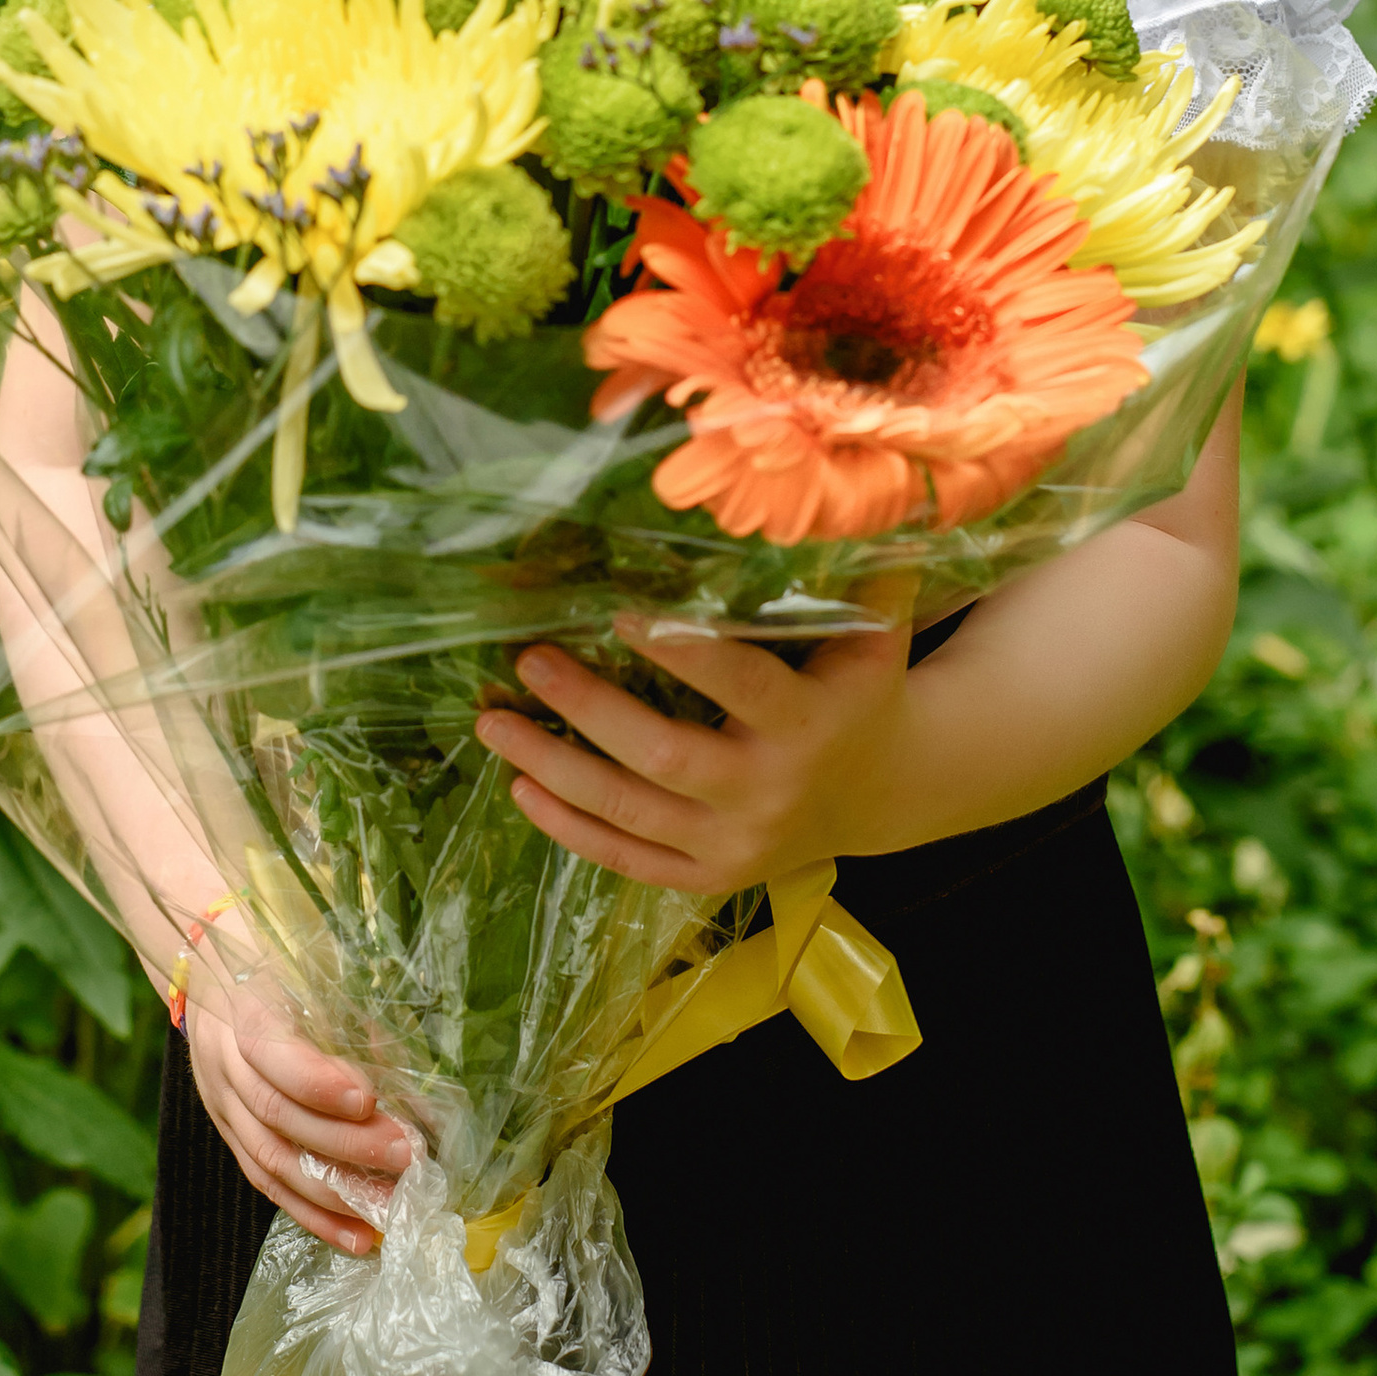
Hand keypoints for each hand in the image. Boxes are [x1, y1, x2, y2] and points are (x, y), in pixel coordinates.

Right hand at [183, 972, 415, 1257]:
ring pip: (271, 1160)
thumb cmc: (283, 966)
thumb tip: (422, 1092)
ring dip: (334, 1191)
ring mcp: (223, 1106)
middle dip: (346, 1143)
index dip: (315, 1081)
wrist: (210, 969)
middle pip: (278, 1115)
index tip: (368, 1098)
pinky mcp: (230, 1136)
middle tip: (406, 1155)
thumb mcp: (316, 975)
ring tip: (389, 1208)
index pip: (270, 1052)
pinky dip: (313, 1215)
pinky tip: (356, 1237)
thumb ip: (360, 1028)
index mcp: (245, 1010)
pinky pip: (268, 1184)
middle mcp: (225, 1064)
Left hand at [472, 592, 917, 895]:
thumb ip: (852, 573)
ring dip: (553, 768)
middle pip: (664, 757)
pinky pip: (627, 860)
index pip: (741, 685)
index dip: (681, 652)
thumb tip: (822, 498)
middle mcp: (771, 791)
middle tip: (528, 660)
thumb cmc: (862, 687)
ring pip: (630, 812)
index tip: (615, 615)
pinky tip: (520, 786)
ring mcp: (737, 844)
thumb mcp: (875, 631)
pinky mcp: (710, 877)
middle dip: (588, 710)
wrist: (884, 790)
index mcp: (810, 723)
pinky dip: (568, 828)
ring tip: (492, 722)